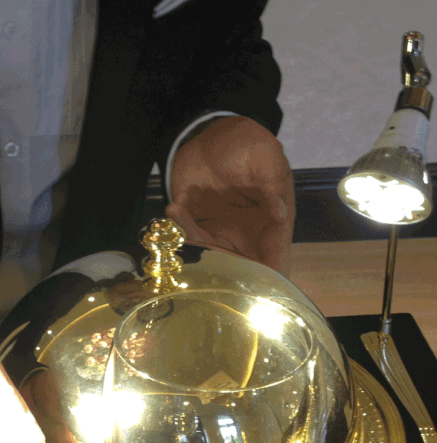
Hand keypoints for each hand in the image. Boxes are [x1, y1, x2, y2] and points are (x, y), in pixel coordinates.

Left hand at [166, 116, 293, 275]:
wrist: (209, 134)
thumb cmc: (245, 143)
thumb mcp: (264, 156)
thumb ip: (272, 183)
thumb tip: (280, 214)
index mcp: (274, 222)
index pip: (277, 258)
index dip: (270, 280)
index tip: (256, 295)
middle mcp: (250, 235)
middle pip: (240, 269)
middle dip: (219, 270)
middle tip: (198, 256)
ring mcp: (223, 234)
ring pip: (209, 259)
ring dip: (191, 244)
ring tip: (179, 211)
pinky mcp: (199, 229)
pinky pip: (189, 243)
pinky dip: (179, 231)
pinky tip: (174, 208)